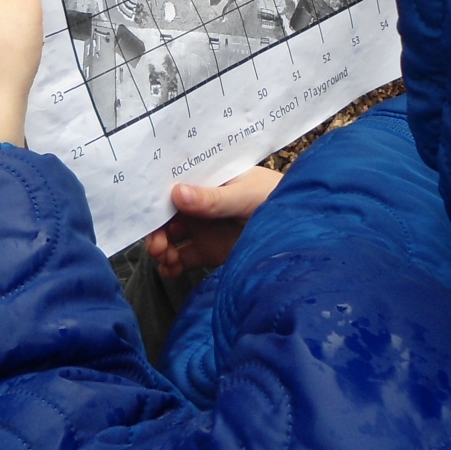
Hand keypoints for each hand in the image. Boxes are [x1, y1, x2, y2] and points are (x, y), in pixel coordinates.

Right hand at [144, 166, 282, 278]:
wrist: (303, 230)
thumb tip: (177, 193)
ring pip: (169, 237)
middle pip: (166, 214)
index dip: (156, 197)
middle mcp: (201, 202)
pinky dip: (171, 266)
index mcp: (208, 179)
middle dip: (155, 229)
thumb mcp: (246, 195)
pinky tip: (170, 270)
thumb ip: (213, 198)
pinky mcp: (209, 251)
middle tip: (157, 246)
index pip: (173, 184)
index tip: (147, 213)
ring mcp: (204, 228)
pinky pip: (181, 259)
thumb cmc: (279, 199)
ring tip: (165, 259)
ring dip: (160, 247)